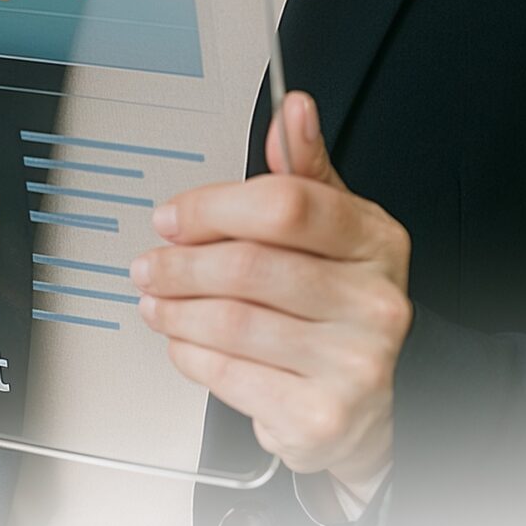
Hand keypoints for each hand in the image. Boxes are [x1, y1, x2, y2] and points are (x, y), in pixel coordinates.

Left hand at [132, 90, 410, 490]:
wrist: (367, 405)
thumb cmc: (343, 306)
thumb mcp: (336, 229)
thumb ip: (305, 172)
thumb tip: (293, 109)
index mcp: (376, 241)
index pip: (285, 204)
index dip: (213, 207)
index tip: (173, 217)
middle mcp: (374, 302)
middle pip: (249, 266)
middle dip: (181, 263)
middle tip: (149, 264)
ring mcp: (352, 363)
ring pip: (231, 321)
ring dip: (175, 309)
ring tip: (156, 301)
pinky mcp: (320, 416)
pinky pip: (230, 374)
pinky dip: (191, 355)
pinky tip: (184, 342)